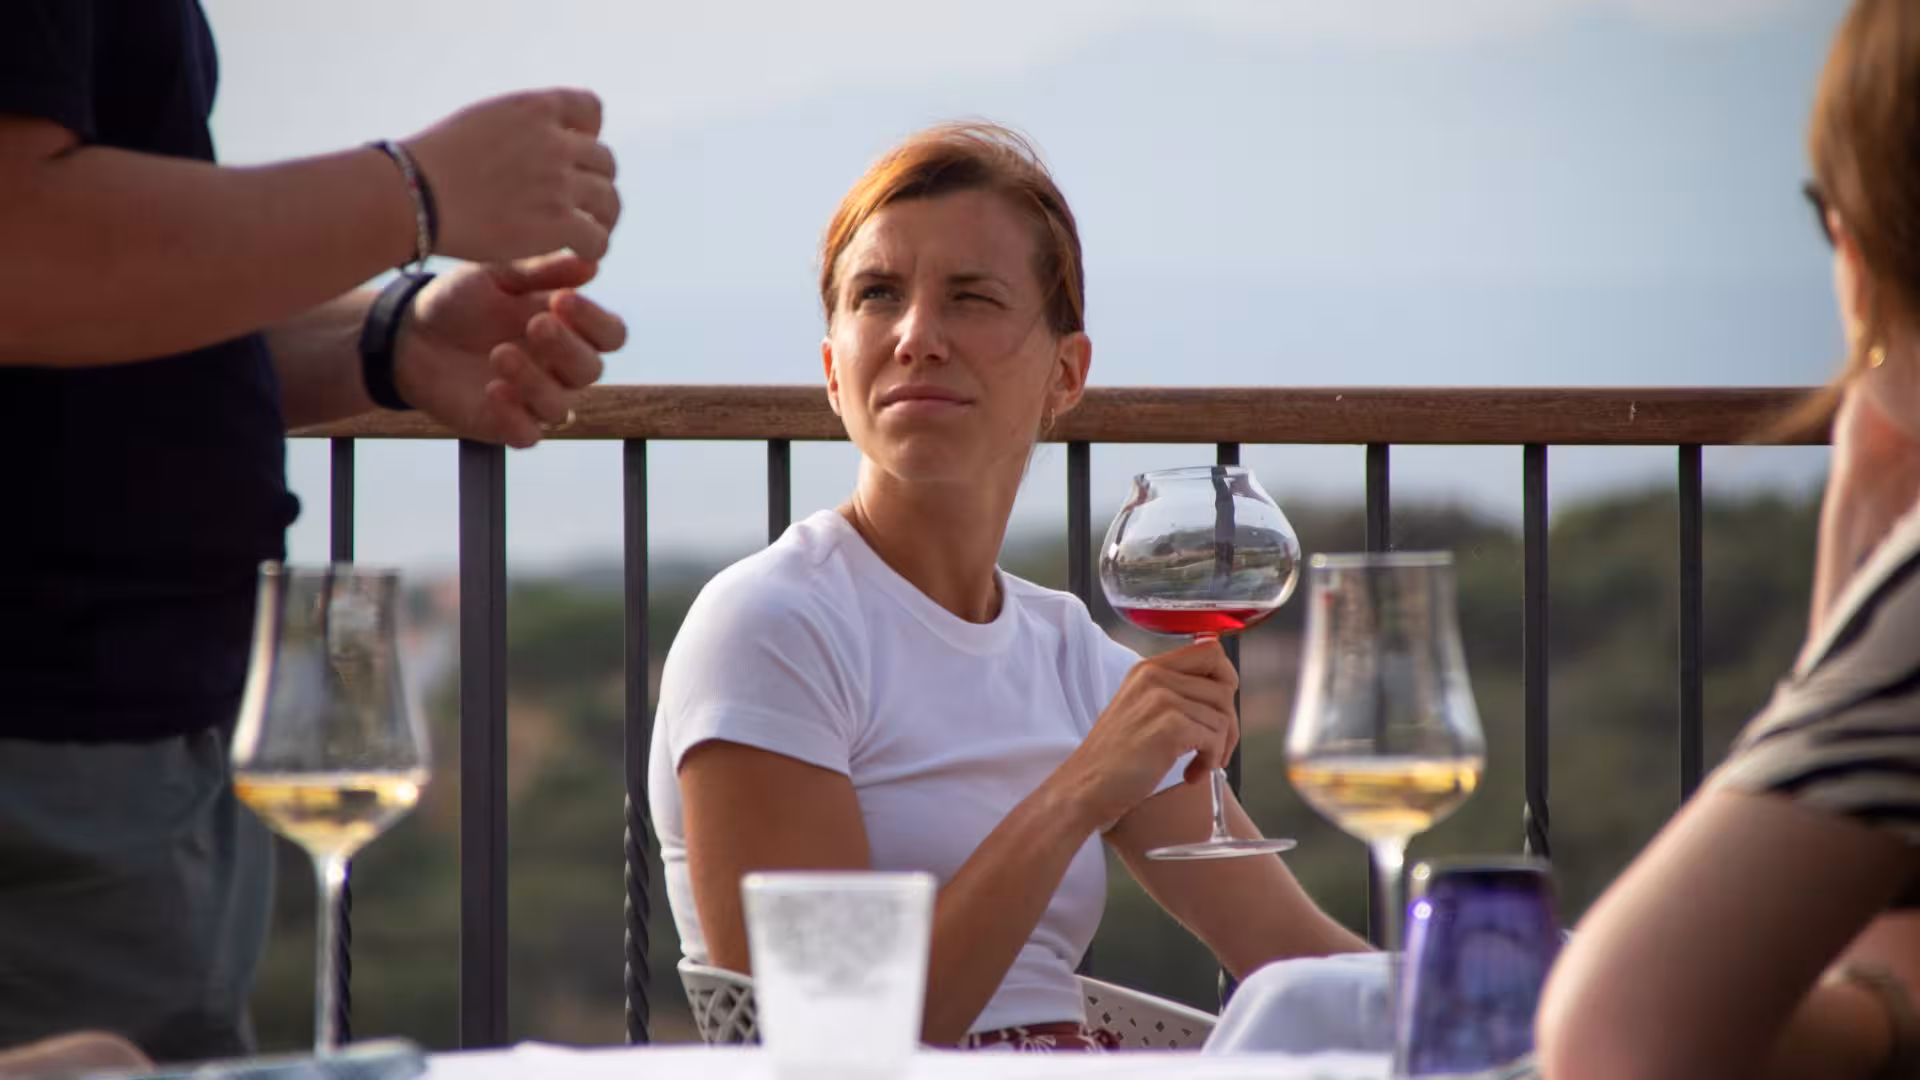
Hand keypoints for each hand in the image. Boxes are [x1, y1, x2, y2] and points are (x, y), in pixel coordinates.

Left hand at [395, 253, 627, 447]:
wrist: (408, 332)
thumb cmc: (461, 300)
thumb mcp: (497, 276)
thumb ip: (542, 272)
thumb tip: (590, 264)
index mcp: (569, 330)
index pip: (609, 335)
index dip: (595, 321)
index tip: (564, 299)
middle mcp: (559, 368)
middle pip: (590, 370)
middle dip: (566, 347)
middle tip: (536, 324)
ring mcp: (534, 399)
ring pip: (560, 406)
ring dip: (535, 381)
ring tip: (500, 353)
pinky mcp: (506, 425)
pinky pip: (527, 434)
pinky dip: (515, 417)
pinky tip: (493, 391)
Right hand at [404, 89, 619, 261]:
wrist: (413, 195)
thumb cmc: (432, 163)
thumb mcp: (481, 121)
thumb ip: (520, 126)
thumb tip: (539, 138)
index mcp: (535, 108)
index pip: (591, 109)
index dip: (588, 135)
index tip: (572, 155)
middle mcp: (554, 141)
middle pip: (604, 161)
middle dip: (595, 181)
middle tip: (581, 204)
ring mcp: (559, 182)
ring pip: (609, 200)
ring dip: (602, 218)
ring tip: (589, 230)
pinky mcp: (557, 223)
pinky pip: (597, 238)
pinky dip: (594, 248)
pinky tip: (579, 253)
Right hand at [1053, 639, 1239, 830]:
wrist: (1085, 787)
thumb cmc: (1115, 759)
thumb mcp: (1140, 710)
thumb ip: (1173, 694)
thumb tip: (1223, 690)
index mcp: (1148, 669)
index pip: (1210, 651)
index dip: (1226, 679)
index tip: (1220, 710)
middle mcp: (1155, 676)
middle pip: (1224, 686)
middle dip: (1228, 724)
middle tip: (1213, 750)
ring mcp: (1161, 699)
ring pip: (1222, 716)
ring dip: (1217, 749)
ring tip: (1196, 766)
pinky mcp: (1170, 726)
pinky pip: (1214, 738)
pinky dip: (1210, 762)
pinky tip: (1191, 775)